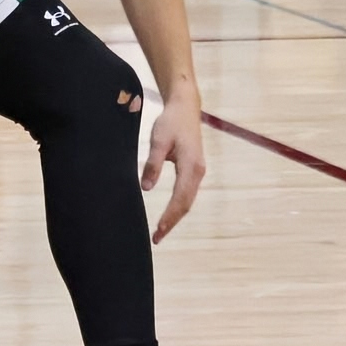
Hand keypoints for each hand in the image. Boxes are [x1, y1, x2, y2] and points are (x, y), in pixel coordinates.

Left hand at [142, 96, 205, 243]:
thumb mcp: (158, 141)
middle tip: (156, 239)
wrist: (185, 107)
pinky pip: (187, 193)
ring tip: (160, 231)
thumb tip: (147, 187)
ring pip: (188, 200)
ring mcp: (198, 171)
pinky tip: (169, 214)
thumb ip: (153, 164)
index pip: (180, 198)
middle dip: (172, 222)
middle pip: (186, 204)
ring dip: (176, 216)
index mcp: (191, 166)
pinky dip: (178, 206)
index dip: (169, 217)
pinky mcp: (194, 169)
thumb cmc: (171, 122)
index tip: (158, 231)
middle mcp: (198, 171)